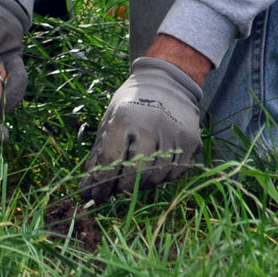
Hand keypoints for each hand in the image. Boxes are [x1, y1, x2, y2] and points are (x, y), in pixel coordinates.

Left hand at [79, 57, 201, 202]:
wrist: (168, 80)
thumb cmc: (132, 102)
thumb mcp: (110, 119)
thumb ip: (99, 153)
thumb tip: (85, 190)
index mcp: (125, 116)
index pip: (111, 159)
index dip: (101, 183)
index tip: (96, 196)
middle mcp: (150, 124)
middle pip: (136, 172)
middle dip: (124, 187)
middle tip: (117, 189)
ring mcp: (174, 133)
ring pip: (158, 177)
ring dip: (143, 184)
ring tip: (135, 176)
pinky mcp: (191, 141)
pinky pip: (176, 173)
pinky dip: (162, 177)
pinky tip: (154, 168)